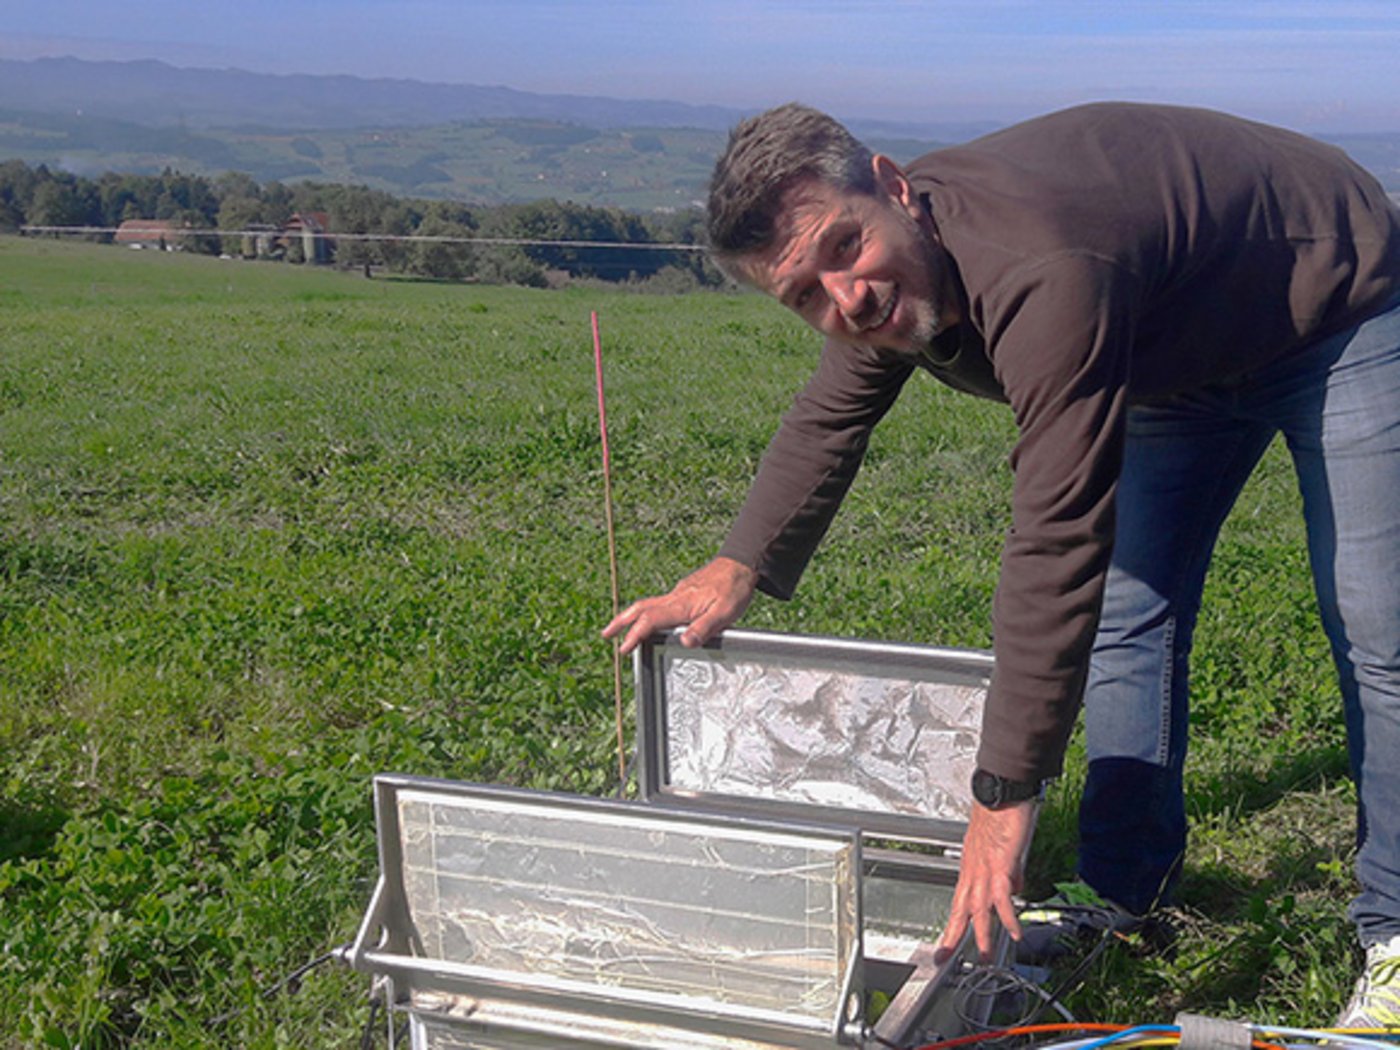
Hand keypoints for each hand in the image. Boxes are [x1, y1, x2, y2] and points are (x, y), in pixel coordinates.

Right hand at [602, 557, 757, 655]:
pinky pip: (660, 602)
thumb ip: (704, 628)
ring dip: (631, 616)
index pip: (651, 620)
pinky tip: (652, 618)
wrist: (742, 563)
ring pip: (648, 604)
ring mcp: (679, 593)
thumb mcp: (725, 612)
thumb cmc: (734, 587)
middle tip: (606, 634)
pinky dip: (647, 611)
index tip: (623, 647)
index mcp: (682, 604)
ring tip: (620, 627)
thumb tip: (684, 642)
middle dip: (621, 622)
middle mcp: (676, 597)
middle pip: (640, 608)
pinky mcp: (684, 592)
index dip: (635, 634)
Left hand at [934, 799, 1036, 962]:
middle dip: (953, 937)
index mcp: (972, 867)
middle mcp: (974, 870)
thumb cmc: (1002, 813)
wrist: (1002, 790)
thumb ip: (1009, 872)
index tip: (946, 942)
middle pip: (960, 909)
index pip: (959, 901)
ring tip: (983, 958)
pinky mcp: (1000, 864)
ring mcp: (985, 868)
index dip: (953, 924)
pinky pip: (1002, 896)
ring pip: (978, 908)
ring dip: (981, 935)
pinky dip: (1007, 916)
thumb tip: (1014, 889)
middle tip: (945, 958)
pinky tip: (1014, 931)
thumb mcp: (1005, 851)